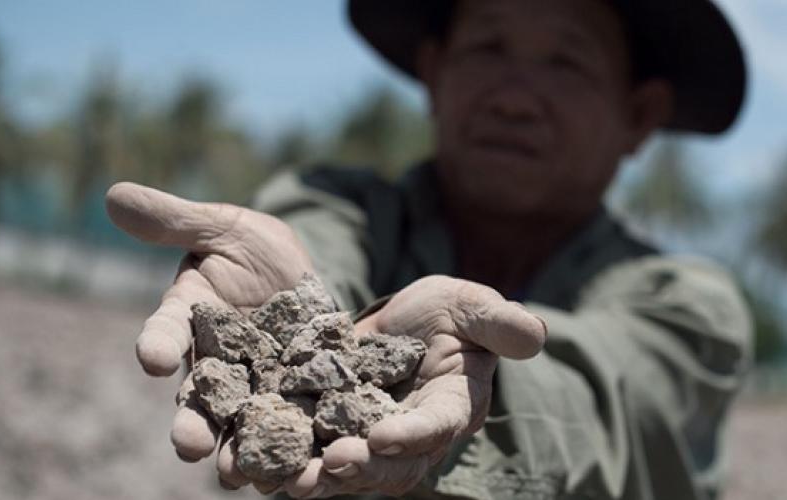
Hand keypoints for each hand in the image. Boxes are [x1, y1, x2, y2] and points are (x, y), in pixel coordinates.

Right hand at [105, 182, 313, 465]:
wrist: (304, 277)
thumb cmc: (254, 249)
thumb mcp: (224, 227)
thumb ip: (176, 220)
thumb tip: (114, 195)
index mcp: (189, 318)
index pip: (164, 332)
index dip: (157, 343)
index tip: (150, 357)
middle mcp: (214, 363)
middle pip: (196, 400)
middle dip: (191, 423)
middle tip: (189, 446)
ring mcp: (254, 386)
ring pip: (238, 427)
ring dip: (236, 452)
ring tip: (236, 476)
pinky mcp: (294, 399)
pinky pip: (292, 430)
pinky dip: (293, 453)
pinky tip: (299, 474)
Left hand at [281, 276, 545, 497]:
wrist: (407, 321)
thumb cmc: (450, 313)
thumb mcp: (472, 306)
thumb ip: (498, 322)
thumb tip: (535, 334)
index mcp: (452, 407)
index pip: (435, 427)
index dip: (410, 435)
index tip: (380, 436)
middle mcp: (412, 435)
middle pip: (389, 465)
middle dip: (358, 469)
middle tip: (327, 466)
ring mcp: (371, 438)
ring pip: (347, 469)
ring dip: (316, 477)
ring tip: (284, 478)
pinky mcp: (335, 430)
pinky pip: (310, 450)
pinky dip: (284, 456)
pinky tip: (251, 456)